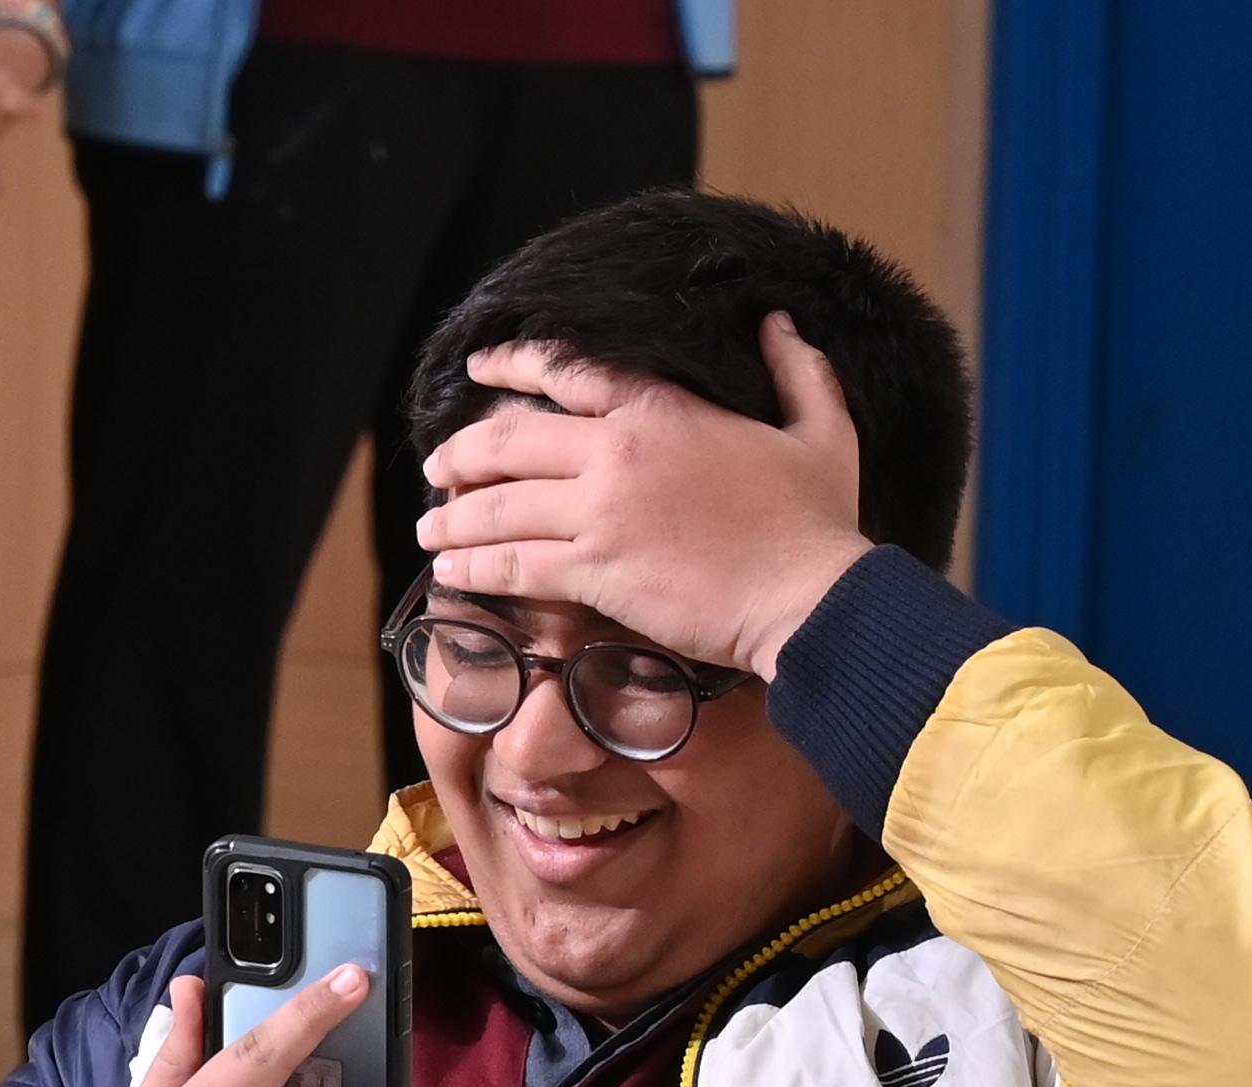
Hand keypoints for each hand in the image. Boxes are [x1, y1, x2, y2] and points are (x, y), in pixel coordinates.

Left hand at [417, 314, 872, 682]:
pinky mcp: (597, 573)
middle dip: (462, 452)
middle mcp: (619, 451)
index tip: (480, 369)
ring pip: (500, 506)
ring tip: (429, 527)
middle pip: (511, 440)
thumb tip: (780, 324)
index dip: (513, 365)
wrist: (809, 597)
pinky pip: (514, 566)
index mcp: (664, 407)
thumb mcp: (821, 431)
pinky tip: (449, 574)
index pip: (567, 371)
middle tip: (438, 466)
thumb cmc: (817, 523)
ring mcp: (602, 513)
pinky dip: (474, 569)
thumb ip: (798, 371)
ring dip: (454, 516)